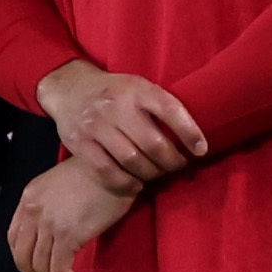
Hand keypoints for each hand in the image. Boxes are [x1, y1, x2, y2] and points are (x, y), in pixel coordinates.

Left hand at [9, 161, 138, 271]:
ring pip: (41, 270)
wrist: (116, 162)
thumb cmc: (99, 170)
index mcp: (28, 198)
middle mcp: (32, 211)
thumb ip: (50, 205)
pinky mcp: (68, 235)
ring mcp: (48, 224)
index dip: (25, 261)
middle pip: (23, 259)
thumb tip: (55, 233)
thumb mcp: (62, 183)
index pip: (14, 239)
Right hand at [39, 58, 205, 186]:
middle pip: (153, 143)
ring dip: (152, 173)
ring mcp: (96, 125)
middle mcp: (116, 105)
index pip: (170, 109)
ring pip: (132, 160)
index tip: (201, 150)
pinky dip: (126, 183)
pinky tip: (136, 185)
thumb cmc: (115, 92)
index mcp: (136, 88)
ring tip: (158, 174)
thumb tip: (192, 136)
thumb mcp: (138, 86)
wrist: (71, 89)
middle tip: (178, 166)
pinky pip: (107, 171)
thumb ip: (159, 105)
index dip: (190, 132)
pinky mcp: (80, 143)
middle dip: (172, 161)